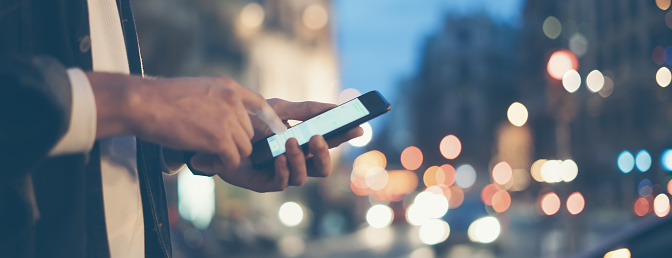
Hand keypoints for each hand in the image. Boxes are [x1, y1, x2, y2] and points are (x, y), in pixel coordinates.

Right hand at [88, 73, 285, 167]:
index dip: (271, 120)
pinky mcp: (219, 138)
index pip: (260, 104)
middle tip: (210, 150)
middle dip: (233, 144)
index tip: (278, 131)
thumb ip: (214, 101)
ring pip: (243, 149)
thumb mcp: (196, 89)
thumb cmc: (159, 99)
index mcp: (227, 86)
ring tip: (202, 155)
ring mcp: (228, 119)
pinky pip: (232, 160)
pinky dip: (219, 166)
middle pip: (248, 133)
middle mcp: (232, 100)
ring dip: (226, 156)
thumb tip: (220, 121)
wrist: (142, 103)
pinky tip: (201, 161)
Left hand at [188, 99, 363, 191]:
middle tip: (318, 137)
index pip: (329, 142)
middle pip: (323, 167)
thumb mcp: (280, 109)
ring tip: (290, 142)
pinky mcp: (266, 182)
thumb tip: (335, 107)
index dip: (345, 136)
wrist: (219, 132)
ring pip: (304, 176)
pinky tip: (279, 156)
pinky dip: (284, 169)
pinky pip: (283, 182)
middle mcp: (296, 160)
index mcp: (303, 143)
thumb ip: (306, 109)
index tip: (358, 127)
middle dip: (325, 154)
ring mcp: (282, 173)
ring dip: (300, 159)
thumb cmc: (250, 122)